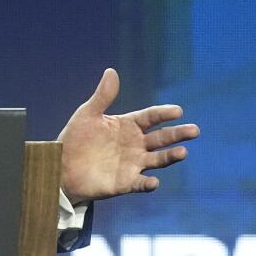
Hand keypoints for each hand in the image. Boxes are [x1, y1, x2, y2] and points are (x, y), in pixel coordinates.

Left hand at [59, 68, 199, 204]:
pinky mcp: (125, 182)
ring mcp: (133, 163)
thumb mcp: (88, 114)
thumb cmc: (76, 138)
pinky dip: (148, 183)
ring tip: (182, 152)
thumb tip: (111, 71)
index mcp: (128, 126)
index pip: (150, 117)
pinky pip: (140, 184)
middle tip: (194, 130)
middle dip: (177, 134)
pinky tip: (153, 181)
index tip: (177, 110)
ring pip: (157, 159)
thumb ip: (103, 96)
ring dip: (170, 157)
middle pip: (161, 138)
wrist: (62, 165)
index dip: (163, 113)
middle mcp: (135, 144)